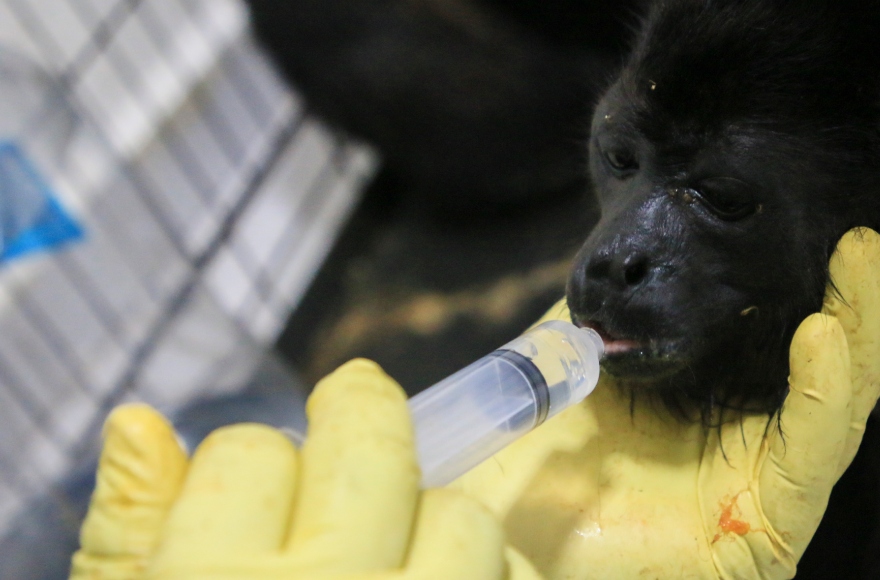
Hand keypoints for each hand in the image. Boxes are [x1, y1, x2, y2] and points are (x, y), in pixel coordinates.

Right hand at [70, 360, 541, 579]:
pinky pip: (516, 575)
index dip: (255, 460)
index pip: (251, 454)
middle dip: (363, 421)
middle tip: (358, 415)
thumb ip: (130, 537)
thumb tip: (137, 423)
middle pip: (373, 444)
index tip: (263, 480)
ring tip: (405, 553)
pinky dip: (489, 577)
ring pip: (459, 512)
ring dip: (435, 520)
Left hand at [454, 201, 879, 579]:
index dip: (851, 275)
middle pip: (849, 356)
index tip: (875, 207)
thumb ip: (603, 306)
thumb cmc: (542, 468)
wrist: (514, 549)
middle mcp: (764, 439)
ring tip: (869, 252)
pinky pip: (804, 455)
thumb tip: (623, 230)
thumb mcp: (570, 362)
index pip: (811, 325)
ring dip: (862, 321)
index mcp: (730, 398)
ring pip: (843, 399)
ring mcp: (770, 486)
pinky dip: (820, 392)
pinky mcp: (765, 531)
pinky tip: (824, 334)